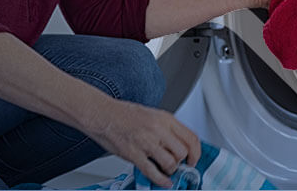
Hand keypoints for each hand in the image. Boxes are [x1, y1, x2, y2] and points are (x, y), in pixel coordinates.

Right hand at [82, 98, 200, 186]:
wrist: (101, 114)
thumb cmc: (122, 114)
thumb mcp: (151, 114)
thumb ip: (166, 129)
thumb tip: (177, 145)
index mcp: (164, 118)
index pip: (191, 138)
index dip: (196, 153)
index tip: (193, 159)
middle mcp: (157, 129)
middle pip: (183, 152)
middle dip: (182, 163)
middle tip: (178, 166)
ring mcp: (146, 142)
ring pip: (170, 163)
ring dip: (170, 170)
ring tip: (166, 170)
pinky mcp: (134, 154)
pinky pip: (153, 172)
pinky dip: (161, 180)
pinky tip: (164, 182)